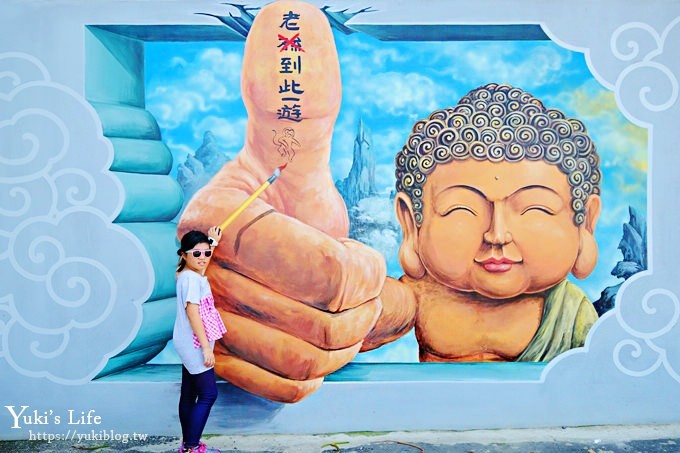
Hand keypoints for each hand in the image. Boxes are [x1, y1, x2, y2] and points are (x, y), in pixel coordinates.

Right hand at [177, 1, 387, 402]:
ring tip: (348, 314)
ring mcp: (210, 326)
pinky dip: (320, 371)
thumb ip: (296, 104)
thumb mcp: (291, 150)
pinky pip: (284, 386)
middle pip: (319, 324)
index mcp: (218, 222)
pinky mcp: (223, 363)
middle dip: (361, 310)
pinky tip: (324, 342)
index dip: (361, 271)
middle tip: (364, 289)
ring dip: (345, 342)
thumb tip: (294, 21)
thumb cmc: (280, 193)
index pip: (321, 271)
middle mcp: (202, 278)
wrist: (256, 242)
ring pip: (306, 361)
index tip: (364, 259)